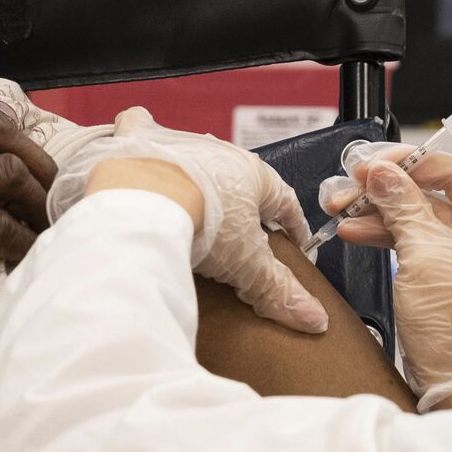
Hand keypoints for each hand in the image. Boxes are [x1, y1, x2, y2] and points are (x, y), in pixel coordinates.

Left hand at [51, 107, 328, 333]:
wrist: (144, 200)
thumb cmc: (203, 224)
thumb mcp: (246, 264)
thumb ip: (279, 290)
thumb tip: (316, 320)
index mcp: (254, 176)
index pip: (284, 201)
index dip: (292, 225)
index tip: (294, 243)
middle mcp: (219, 153)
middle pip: (240, 181)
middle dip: (243, 202)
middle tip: (239, 231)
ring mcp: (178, 145)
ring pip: (195, 156)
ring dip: (197, 174)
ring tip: (191, 202)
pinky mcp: (138, 142)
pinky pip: (139, 131)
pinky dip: (138, 140)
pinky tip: (135, 154)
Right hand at [329, 54, 451, 407]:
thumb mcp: (424, 256)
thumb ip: (402, 207)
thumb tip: (383, 173)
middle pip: (447, 171)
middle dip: (399, 169)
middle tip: (362, 175)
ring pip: (424, 201)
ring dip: (383, 200)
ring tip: (345, 204)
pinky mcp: (446, 263)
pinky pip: (415, 228)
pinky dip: (385, 225)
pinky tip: (356, 229)